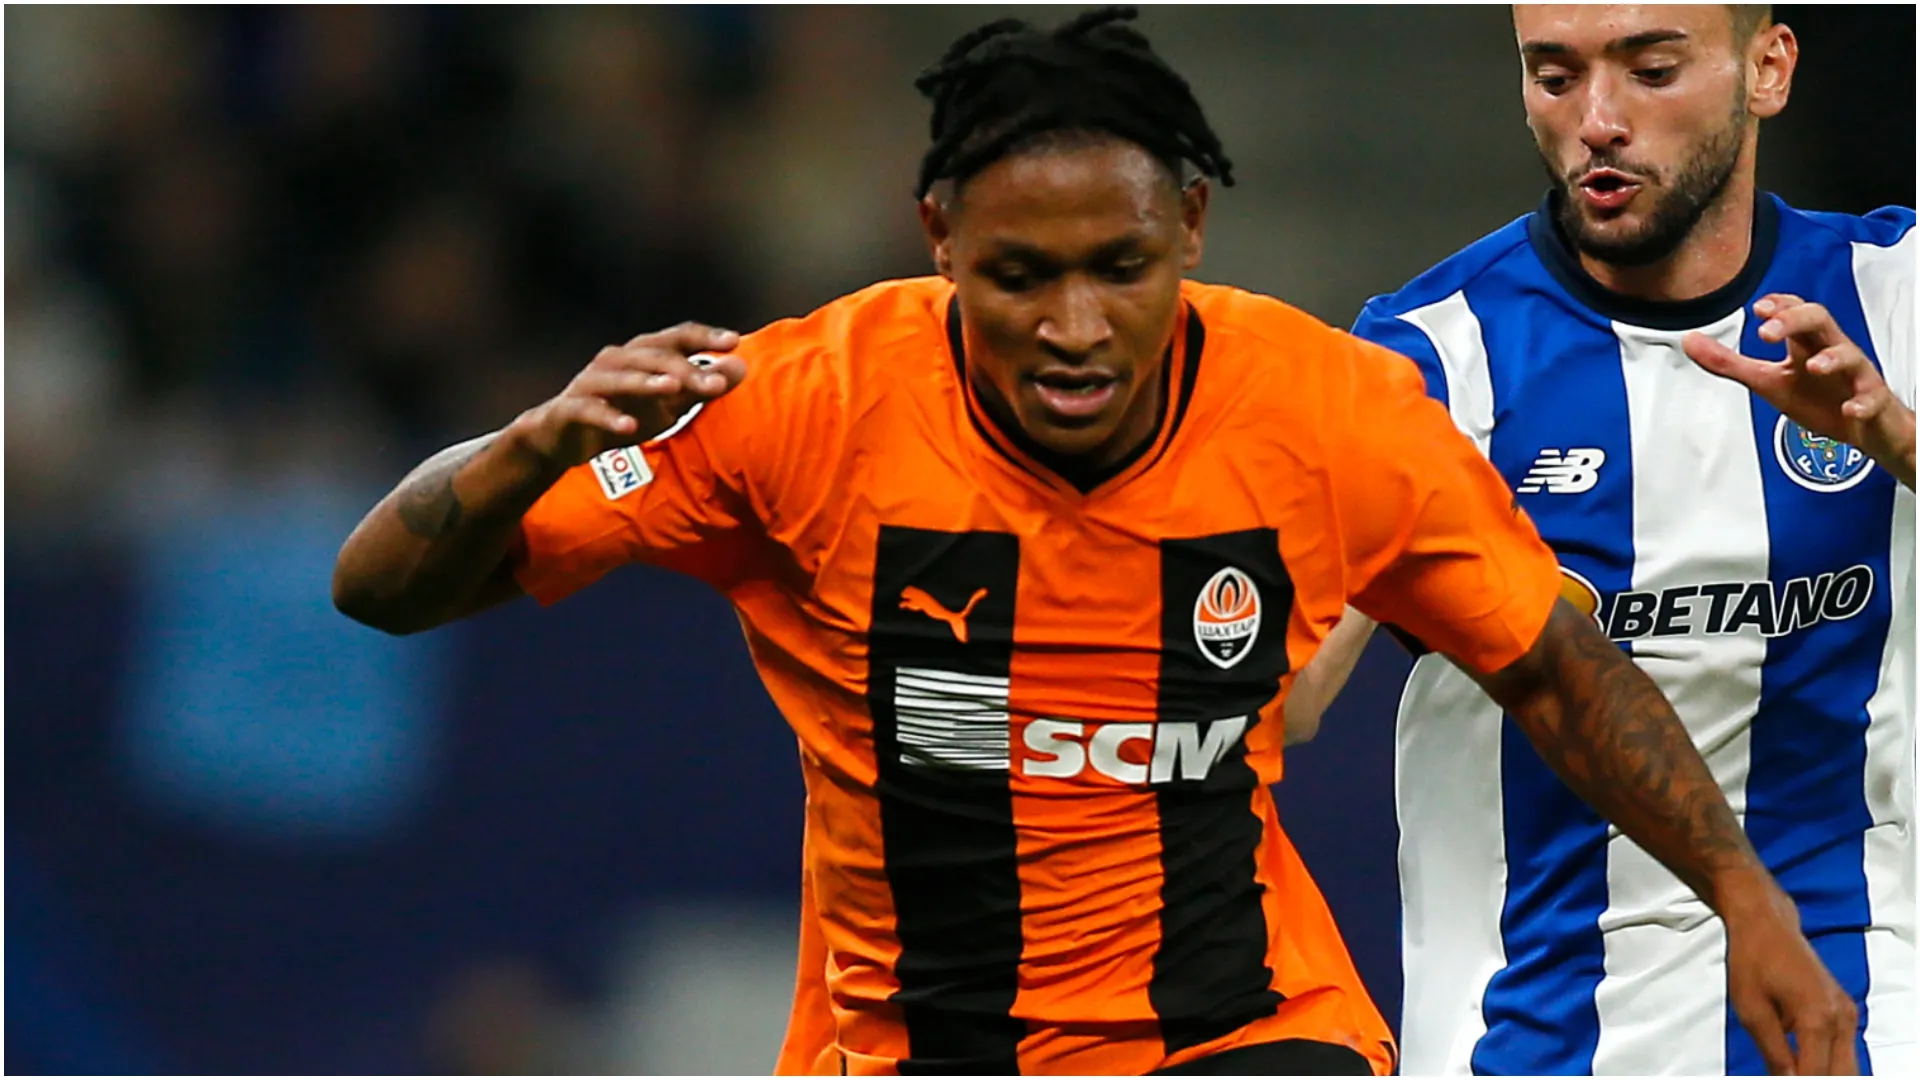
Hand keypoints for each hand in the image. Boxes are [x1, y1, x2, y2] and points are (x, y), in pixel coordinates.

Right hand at [516, 322, 748, 468]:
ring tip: (673, 389)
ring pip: (620, 376)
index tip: (734, 341)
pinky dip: (610, 417)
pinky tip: (629, 427)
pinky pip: (590, 409)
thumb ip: (702, 385)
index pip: (677, 337)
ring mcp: (591, 382)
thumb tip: (742, 366)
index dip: (704, 336)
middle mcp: (617, 359)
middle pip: (653, 355)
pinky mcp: (570, 409)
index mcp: (643, 354)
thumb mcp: (669, 403)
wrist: (564, 437)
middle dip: (685, 367)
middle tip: (715, 383)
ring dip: (646, 382)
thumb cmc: (624, 412)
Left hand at [1684, 294, 1914, 486]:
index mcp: (1806, 344)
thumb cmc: (1818, 398)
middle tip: (1766, 332)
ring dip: (1832, 358)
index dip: (1779, 306)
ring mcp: (1855, 376)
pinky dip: (1862, 403)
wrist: (1863, 429)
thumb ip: (1729, 363)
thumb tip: (1691, 341)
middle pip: (1820, 321)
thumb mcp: (1767, 381)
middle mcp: (1832, 352)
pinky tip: (1849, 409)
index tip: (1758, 308)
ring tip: (1813, 366)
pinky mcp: (1872, 402)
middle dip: (1795, 321)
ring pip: (1850, 355)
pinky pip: (1872, 398)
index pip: (1796, 311)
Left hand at [1723, 880, 1858, 1074]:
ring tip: (1791, 1069)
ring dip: (1823, 1072)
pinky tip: (1799, 1061)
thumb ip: (1773, 1054)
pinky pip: (1843, 1049)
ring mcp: (1846, 1012)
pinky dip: (1826, 1061)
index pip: (1815, 1074)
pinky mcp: (1844, 1010)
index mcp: (1817, 1017)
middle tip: (1786, 1077)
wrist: (1766, 924)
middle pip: (1841, 1075)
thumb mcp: (1752, 1012)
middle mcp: (1840, 1016)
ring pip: (1847, 1065)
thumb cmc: (1753, 958)